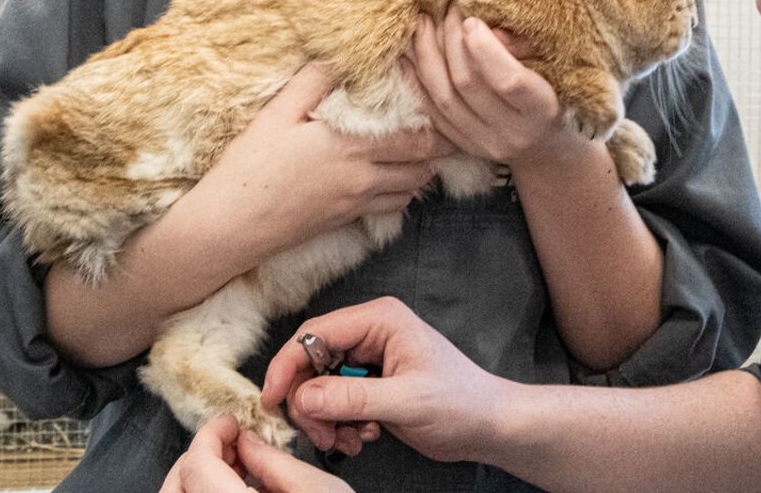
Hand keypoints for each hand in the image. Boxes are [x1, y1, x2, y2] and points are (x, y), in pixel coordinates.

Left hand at [159, 415, 352, 492]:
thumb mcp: (319, 492)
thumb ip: (274, 463)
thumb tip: (248, 442)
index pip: (197, 468)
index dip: (210, 436)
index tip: (229, 424)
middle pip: (175, 492)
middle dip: (197, 459)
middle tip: (228, 443)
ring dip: (198, 482)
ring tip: (233, 468)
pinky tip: (235, 492)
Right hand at [202, 63, 455, 242]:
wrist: (232, 224)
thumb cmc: (250, 165)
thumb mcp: (277, 113)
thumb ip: (313, 81)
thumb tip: (338, 55)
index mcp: (350, 144)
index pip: (414, 135)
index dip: (430, 119)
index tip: (429, 102)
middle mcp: (363, 176)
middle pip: (422, 162)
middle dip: (433, 145)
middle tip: (434, 125)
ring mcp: (357, 202)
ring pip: (412, 188)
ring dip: (420, 169)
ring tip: (415, 149)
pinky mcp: (347, 220)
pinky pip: (392, 207)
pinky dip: (401, 192)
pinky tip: (390, 177)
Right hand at [261, 297, 511, 463]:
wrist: (487, 425)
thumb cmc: (462, 402)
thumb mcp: (407, 401)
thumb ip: (353, 397)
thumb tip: (304, 396)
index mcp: (379, 320)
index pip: (314, 334)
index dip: (287, 365)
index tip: (273, 400)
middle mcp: (369, 334)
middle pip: (309, 363)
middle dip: (310, 403)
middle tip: (323, 435)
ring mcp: (367, 360)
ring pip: (317, 387)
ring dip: (325, 420)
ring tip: (349, 441)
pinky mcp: (368, 384)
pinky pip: (332, 403)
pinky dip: (338, 426)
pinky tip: (363, 437)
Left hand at [403, 7, 583, 173]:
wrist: (546, 146)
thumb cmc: (553, 95)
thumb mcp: (551, 68)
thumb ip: (520, 48)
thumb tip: (482, 28)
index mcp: (540, 110)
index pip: (509, 81)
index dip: (486, 48)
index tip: (472, 19)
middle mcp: (511, 133)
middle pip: (468, 85)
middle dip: (451, 41)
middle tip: (447, 11)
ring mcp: (482, 143)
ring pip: (443, 97)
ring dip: (427, 56)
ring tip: (423, 24)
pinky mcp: (461, 145)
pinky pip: (431, 110)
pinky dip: (416, 80)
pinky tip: (409, 54)